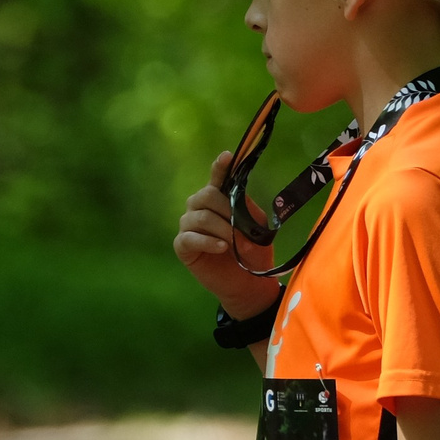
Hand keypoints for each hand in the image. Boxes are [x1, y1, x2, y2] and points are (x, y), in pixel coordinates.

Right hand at [175, 150, 283, 317]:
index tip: (228, 156)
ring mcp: (188, 226)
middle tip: (242, 230)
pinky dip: (207, 241)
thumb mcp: (257, 228)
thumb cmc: (252, 252)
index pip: (217, 178)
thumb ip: (246, 209)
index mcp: (218, 200)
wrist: (248, 283)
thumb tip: (238, 198)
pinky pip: (190, 237)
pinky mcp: (182, 246)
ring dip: (222, 229)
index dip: (220, 167)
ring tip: (235, 243)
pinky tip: (222, 248)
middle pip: (206, 196)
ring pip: (200, 217)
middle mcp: (199, 208)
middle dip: (227, 211)